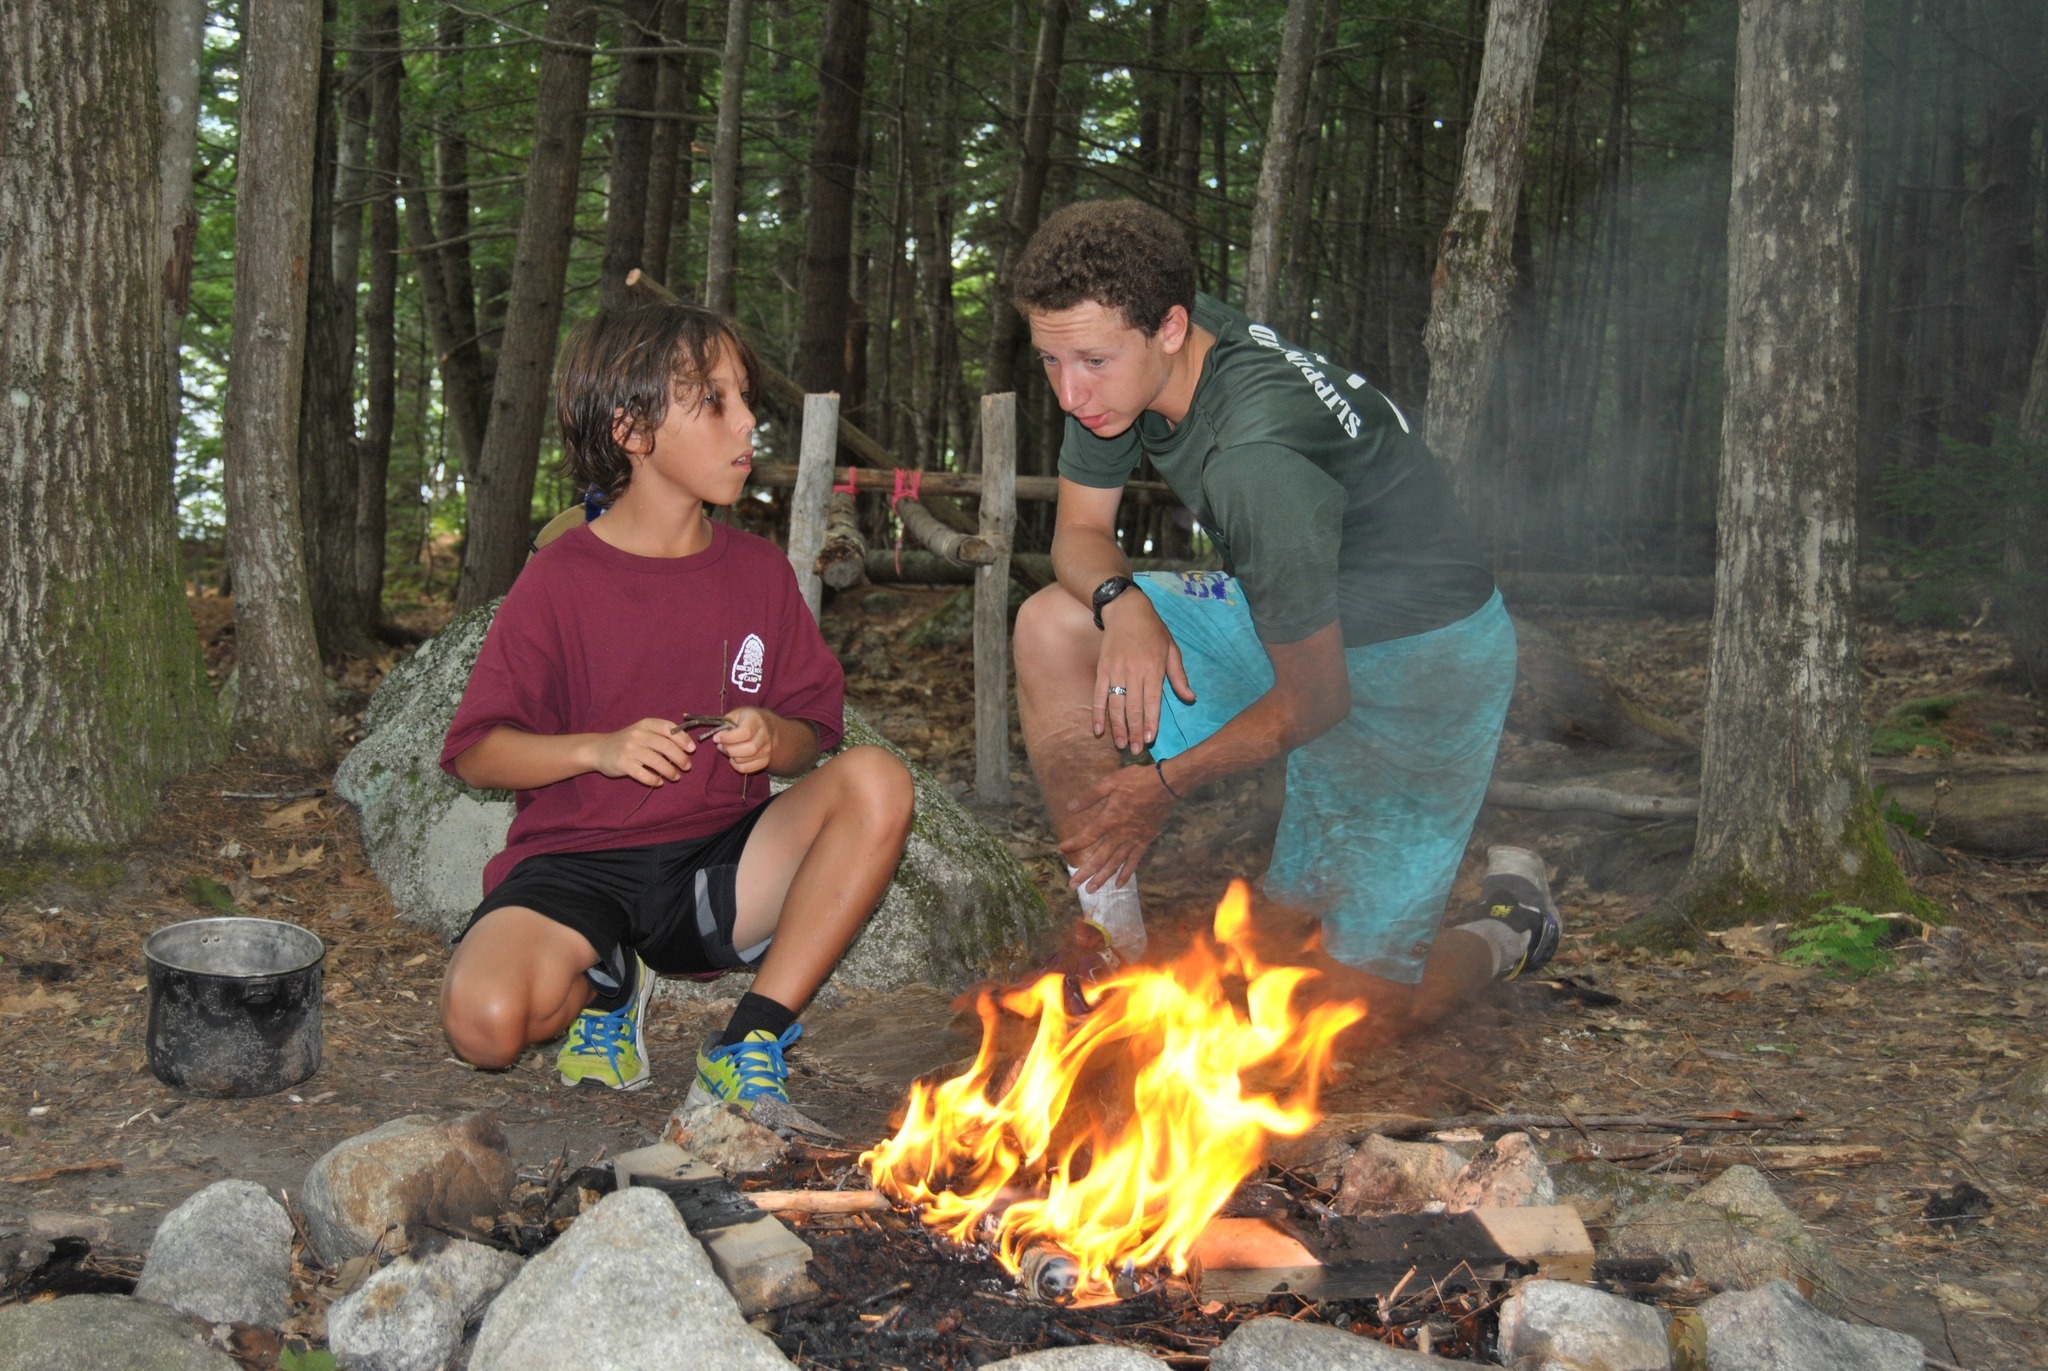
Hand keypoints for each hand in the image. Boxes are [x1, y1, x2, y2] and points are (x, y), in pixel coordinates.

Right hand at [591, 718, 695, 785]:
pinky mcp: (623, 763)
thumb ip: (661, 735)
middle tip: (687, 767)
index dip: (683, 738)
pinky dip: (654, 780)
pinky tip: (659, 782)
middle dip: (680, 758)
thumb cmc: (627, 741)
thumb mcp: (642, 731)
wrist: (599, 749)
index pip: (669, 728)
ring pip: (657, 761)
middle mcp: (638, 734)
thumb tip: (686, 747)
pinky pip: (643, 774)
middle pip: (666, 746)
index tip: (692, 749)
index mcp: (646, 724)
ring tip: (676, 777)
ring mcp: (630, 749)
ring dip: (670, 771)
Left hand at [709, 706, 776, 774]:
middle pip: (748, 749)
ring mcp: (767, 749)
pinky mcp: (766, 760)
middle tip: (720, 745)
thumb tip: (718, 737)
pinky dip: (736, 766)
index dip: (728, 738)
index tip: (716, 738)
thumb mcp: (736, 714)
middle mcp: (765, 735)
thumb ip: (726, 722)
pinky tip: (734, 758)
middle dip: (729, 749)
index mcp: (756, 720)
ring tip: (727, 750)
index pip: (745, 733)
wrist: (766, 726)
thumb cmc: (746, 720)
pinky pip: (747, 769)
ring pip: (745, 760)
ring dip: (731, 757)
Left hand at [1058, 761, 1176, 891]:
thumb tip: (1070, 807)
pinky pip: (1134, 861)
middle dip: (1085, 872)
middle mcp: (1120, 834)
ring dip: (1102, 877)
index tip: (1061, 849)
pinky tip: (1119, 884)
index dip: (1073, 844)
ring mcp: (1134, 840)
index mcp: (1110, 819)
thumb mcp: (1111, 782)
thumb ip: (1090, 796)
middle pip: (1099, 857)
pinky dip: (1126, 873)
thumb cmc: (1138, 781)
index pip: (1087, 836)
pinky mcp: (1145, 841)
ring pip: (1115, 863)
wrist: (1166, 785)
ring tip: (1091, 890)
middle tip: (1073, 885)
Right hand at [1094, 593, 1196, 752]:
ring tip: (1121, 745)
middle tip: (1135, 750)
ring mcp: (1115, 671)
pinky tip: (1098, 730)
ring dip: (1117, 728)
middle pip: (1133, 708)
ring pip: (1115, 705)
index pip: (1152, 701)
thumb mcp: (1172, 649)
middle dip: (1134, 731)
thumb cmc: (1153, 630)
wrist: (1126, 610)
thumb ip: (1179, 676)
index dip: (1150, 722)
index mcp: (1153, 668)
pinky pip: (1098, 696)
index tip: (1149, 739)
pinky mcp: (1102, 670)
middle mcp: (1133, 672)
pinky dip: (1097, 714)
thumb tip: (1190, 698)